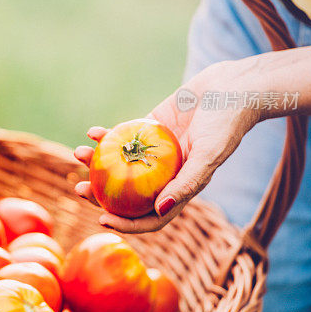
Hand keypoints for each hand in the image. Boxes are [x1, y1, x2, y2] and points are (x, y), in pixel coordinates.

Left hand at [74, 59, 261, 233]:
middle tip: (79, 188)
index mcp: (181, 188)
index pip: (151, 216)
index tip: (101, 219)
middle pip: (128, 193)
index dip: (126, 223)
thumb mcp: (209, 155)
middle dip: (101, 194)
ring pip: (121, 163)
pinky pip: (123, 136)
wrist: (232, 88)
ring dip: (97, 162)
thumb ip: (187, 183)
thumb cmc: (227, 124)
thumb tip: (160, 209)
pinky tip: (92, 132)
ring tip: (78, 153)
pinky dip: (107, 135)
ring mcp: (156, 151)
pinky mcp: (151, 127)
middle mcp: (166, 174)